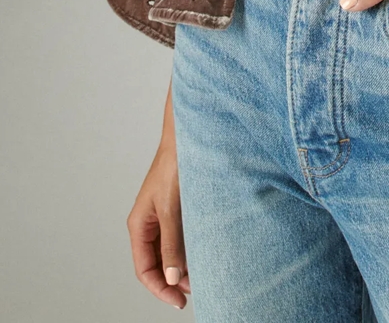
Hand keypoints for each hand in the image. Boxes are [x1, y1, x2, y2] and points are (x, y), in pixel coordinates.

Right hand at [127, 88, 189, 310]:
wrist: (189, 135)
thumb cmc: (175, 166)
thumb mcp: (172, 209)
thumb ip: (172, 244)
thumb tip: (172, 278)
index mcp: (139, 225)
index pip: (143, 269)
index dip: (159, 288)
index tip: (179, 301)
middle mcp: (149, 223)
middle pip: (155, 264)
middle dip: (171, 280)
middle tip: (193, 292)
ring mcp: (163, 216)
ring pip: (168, 252)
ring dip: (181, 267)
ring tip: (200, 276)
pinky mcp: (178, 209)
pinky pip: (179, 237)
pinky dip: (188, 250)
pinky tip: (201, 255)